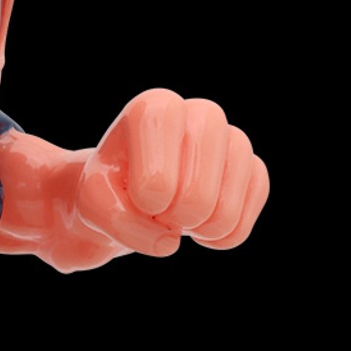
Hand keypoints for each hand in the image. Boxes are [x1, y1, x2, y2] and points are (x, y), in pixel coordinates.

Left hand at [75, 89, 268, 255]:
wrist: (128, 201)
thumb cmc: (109, 193)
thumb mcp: (93, 205)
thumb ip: (120, 223)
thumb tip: (170, 241)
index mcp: (155, 109)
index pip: (163, 149)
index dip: (152, 186)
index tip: (141, 201)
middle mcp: (199, 114)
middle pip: (204, 166)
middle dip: (182, 211)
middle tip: (163, 216)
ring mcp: (229, 139)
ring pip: (240, 175)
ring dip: (210, 223)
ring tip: (184, 227)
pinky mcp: (250, 167)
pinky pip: (257, 192)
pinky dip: (233, 229)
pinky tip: (206, 237)